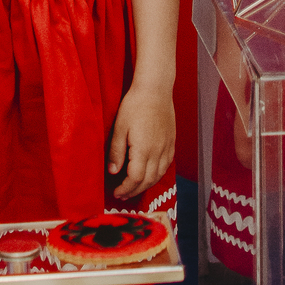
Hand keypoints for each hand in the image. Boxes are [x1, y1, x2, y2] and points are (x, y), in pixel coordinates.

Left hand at [107, 82, 174, 197]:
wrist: (155, 90)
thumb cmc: (135, 105)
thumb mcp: (120, 126)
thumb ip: (117, 151)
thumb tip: (113, 172)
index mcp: (143, 149)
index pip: (135, 179)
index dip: (126, 188)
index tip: (116, 192)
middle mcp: (157, 152)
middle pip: (147, 181)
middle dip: (134, 191)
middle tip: (123, 195)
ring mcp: (167, 148)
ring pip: (158, 176)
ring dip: (146, 186)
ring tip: (134, 188)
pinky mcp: (171, 143)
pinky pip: (166, 166)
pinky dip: (157, 175)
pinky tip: (150, 175)